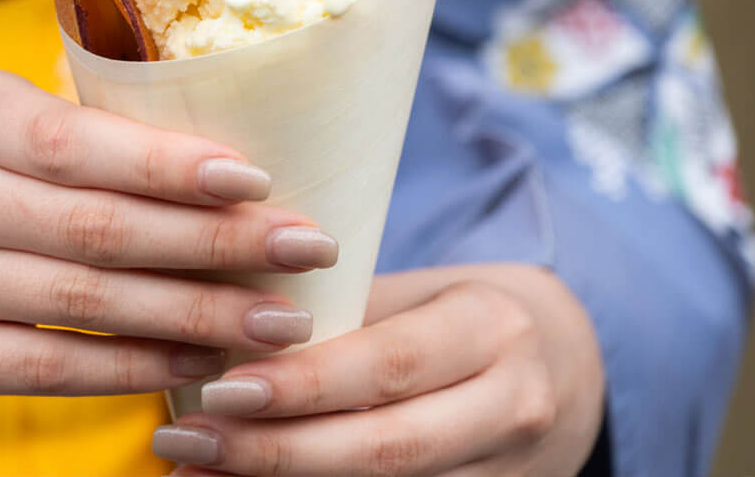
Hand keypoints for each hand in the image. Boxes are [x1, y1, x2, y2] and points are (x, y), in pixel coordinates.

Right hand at [0, 70, 338, 399]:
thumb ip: (72, 127)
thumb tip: (217, 157)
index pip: (75, 143)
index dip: (170, 165)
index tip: (258, 177)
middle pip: (98, 230)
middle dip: (216, 244)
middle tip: (305, 250)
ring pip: (88, 306)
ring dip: (197, 315)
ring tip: (281, 319)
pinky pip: (57, 368)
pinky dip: (137, 367)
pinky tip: (201, 361)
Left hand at [153, 264, 604, 476]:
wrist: (565, 367)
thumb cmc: (461, 315)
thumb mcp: (421, 293)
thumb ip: (343, 312)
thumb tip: (226, 318)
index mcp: (489, 327)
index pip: (387, 363)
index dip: (303, 384)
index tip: (222, 390)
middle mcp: (510, 403)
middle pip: (386, 444)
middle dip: (278, 450)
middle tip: (189, 440)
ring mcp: (508, 468)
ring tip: (200, 468)